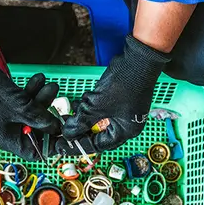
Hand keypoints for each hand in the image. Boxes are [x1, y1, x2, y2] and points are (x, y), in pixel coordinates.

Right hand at [0, 39, 60, 160]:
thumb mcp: (20, 107)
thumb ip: (40, 118)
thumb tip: (56, 128)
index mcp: (7, 139)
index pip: (33, 151)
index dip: (50, 144)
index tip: (63, 134)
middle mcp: (6, 130)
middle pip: (34, 128)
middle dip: (47, 113)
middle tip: (59, 103)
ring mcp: (5, 115)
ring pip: (30, 112)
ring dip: (41, 98)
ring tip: (50, 85)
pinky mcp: (5, 102)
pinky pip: (22, 101)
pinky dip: (31, 92)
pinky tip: (38, 79)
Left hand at [59, 35, 169, 152]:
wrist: (138, 59)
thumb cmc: (124, 84)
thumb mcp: (97, 106)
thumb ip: (81, 121)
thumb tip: (68, 133)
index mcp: (125, 131)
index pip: (99, 145)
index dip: (80, 145)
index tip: (65, 144)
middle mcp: (126, 124)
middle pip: (97, 132)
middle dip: (81, 127)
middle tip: (66, 126)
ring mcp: (123, 111)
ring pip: (97, 119)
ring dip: (84, 114)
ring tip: (74, 109)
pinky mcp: (118, 100)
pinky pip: (100, 107)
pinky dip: (90, 105)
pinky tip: (83, 100)